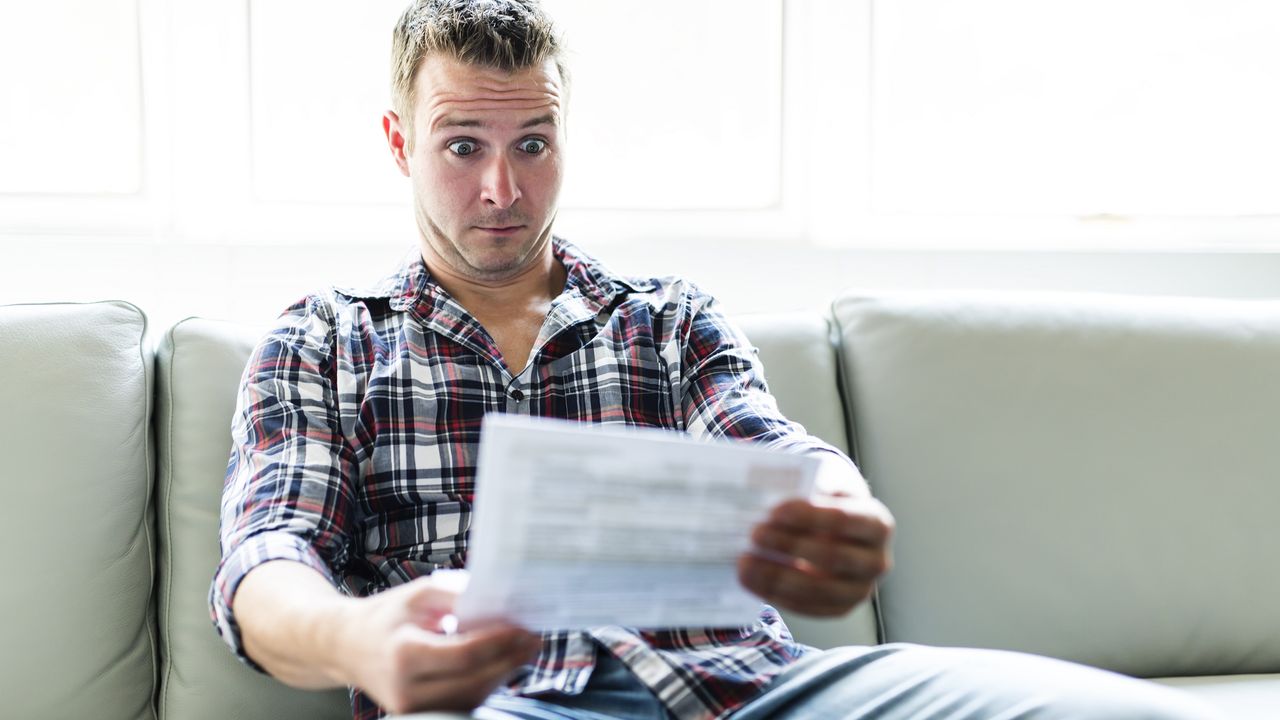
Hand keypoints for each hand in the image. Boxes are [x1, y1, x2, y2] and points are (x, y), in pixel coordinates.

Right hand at [334, 575, 540, 714]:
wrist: (346, 646)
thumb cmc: (385, 616)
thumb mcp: (418, 594)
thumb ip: (457, 596)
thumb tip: (498, 600)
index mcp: (404, 654)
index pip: (464, 655)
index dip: (499, 644)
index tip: (524, 629)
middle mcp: (406, 688)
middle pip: (473, 681)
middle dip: (510, 660)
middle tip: (535, 640)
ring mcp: (410, 708)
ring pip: (471, 696)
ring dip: (503, 674)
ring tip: (524, 650)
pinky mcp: (418, 715)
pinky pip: (461, 703)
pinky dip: (485, 684)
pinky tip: (501, 664)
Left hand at [738, 475, 894, 616]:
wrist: (840, 533)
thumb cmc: (827, 505)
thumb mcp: (824, 489)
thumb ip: (806, 492)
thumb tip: (770, 496)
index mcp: (877, 524)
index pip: (844, 520)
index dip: (808, 516)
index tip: (775, 511)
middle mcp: (876, 561)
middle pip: (831, 556)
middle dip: (788, 545)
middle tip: (754, 534)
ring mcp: (860, 590)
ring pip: (817, 589)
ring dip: (775, 575)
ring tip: (745, 561)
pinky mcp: (839, 609)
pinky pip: (805, 606)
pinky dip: (774, 593)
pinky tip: (750, 578)